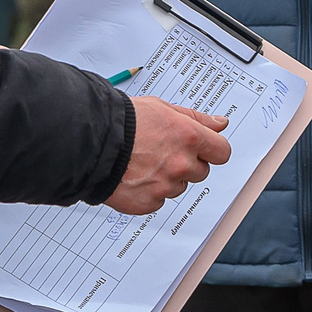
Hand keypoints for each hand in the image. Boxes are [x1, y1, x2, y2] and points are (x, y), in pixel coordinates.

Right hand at [106, 96, 229, 215]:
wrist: (90, 142)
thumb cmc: (122, 121)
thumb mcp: (163, 108)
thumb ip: (196, 118)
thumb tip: (220, 123)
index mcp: (190, 137)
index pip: (222, 152)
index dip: (212, 150)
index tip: (204, 149)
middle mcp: (181, 164)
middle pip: (200, 171)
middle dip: (187, 164)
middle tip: (163, 153)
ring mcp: (165, 186)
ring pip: (178, 187)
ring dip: (167, 178)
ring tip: (143, 163)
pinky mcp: (148, 202)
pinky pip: (158, 200)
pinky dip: (149, 192)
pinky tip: (134, 177)